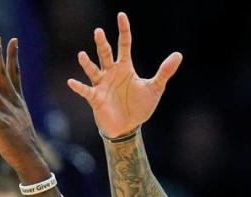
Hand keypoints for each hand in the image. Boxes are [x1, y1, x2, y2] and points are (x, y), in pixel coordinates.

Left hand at [0, 36, 50, 184]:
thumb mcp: (18, 121)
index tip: (12, 40)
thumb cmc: (23, 143)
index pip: (15, 73)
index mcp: (17, 100)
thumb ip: (8, 110)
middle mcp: (12, 102)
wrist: (30, 158)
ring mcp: (5, 112)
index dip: (13, 56)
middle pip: (4, 74)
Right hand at [67, 12, 182, 137]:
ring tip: (82, 55)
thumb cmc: (140, 107)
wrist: (128, 127)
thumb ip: (164, 72)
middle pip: (105, 54)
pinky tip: (72, 82)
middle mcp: (111, 73)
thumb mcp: (155, 89)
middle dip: (102, 43)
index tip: (121, 16)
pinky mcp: (95, 98)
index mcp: (125, 68)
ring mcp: (102, 85)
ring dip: (87, 63)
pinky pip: (86, 91)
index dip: (123, 31)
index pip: (124, 45)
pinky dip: (79, 87)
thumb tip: (178, 55)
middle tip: (99, 31)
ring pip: (93, 70)